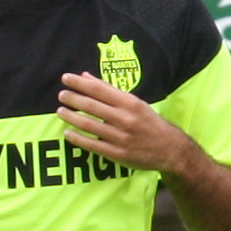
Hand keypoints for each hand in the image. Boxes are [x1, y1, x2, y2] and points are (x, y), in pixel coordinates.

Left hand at [56, 72, 186, 174]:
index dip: (80, 83)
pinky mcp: (117, 154)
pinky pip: (92, 145)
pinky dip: (77, 138)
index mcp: (129, 103)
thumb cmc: (149, 123)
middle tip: (61, 94)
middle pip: (92, 105)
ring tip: (60, 111)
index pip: (99, 89)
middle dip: (73, 98)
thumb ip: (110, 91)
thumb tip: (86, 77)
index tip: (66, 78)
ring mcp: (120, 137)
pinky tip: (67, 132)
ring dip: (71, 117)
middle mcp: (125, 118)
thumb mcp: (134, 103)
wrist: (169, 149)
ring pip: (89, 125)